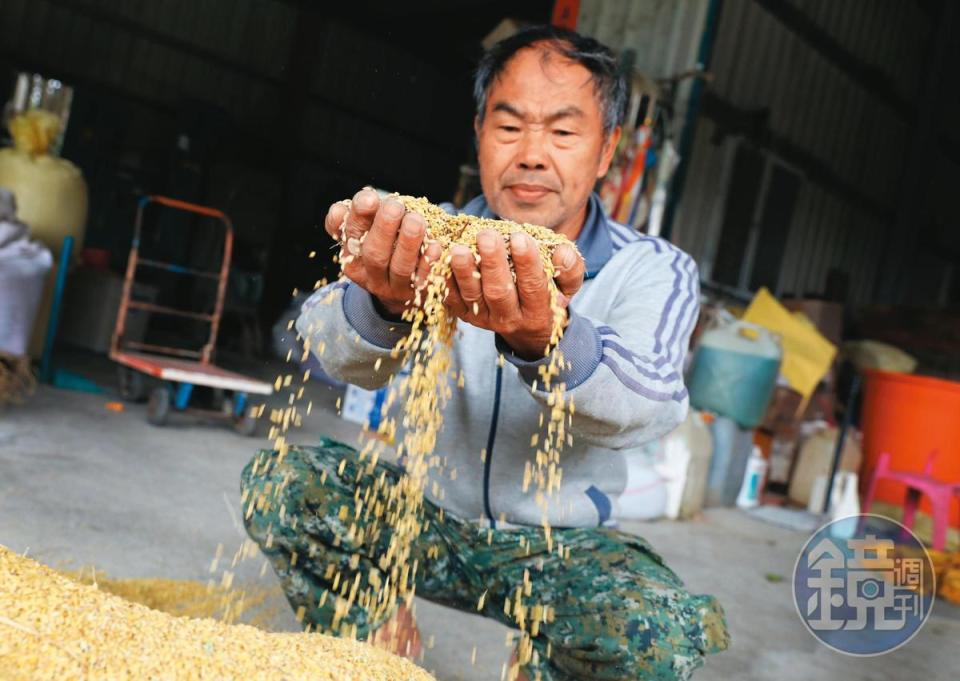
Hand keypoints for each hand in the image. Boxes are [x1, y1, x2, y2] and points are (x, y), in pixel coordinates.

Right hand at [324, 188, 441, 316]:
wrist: (401, 286)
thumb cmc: (384, 244)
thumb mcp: (368, 229)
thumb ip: (361, 214)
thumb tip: (346, 206)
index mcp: (352, 253)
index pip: (349, 234)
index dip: (357, 216)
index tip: (370, 198)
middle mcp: (369, 273)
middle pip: (374, 253)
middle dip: (384, 228)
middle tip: (395, 207)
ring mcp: (393, 286)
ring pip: (399, 267)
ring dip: (408, 243)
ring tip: (416, 220)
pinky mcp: (416, 293)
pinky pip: (423, 279)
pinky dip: (429, 262)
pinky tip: (435, 245)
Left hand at [445, 229, 584, 358]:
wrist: (525, 324)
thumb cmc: (548, 292)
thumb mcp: (566, 284)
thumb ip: (570, 268)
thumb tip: (563, 252)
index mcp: (537, 312)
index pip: (533, 287)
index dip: (527, 263)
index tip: (521, 237)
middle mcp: (509, 319)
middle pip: (499, 292)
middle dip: (492, 263)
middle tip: (487, 236)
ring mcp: (483, 318)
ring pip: (471, 296)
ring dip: (463, 272)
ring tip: (459, 248)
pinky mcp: (464, 313)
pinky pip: (451, 298)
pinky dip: (443, 278)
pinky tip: (439, 256)